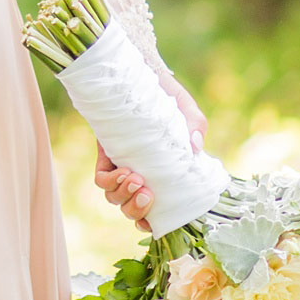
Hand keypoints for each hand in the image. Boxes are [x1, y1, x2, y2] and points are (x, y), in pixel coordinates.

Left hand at [94, 65, 208, 230]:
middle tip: (147, 194)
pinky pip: (102, 180)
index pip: (154, 212)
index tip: (155, 224)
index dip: (151, 224)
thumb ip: (195, 126)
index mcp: (160, 177)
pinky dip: (110, 182)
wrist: (139, 75)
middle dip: (137, 211)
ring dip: (125, 196)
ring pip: (116, 199)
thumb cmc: (167, 97)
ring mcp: (121, 167)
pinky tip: (123, 172)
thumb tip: (197, 146)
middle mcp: (140, 176)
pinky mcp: (105, 156)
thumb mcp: (186, 111)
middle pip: (132, 211)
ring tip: (136, 179)